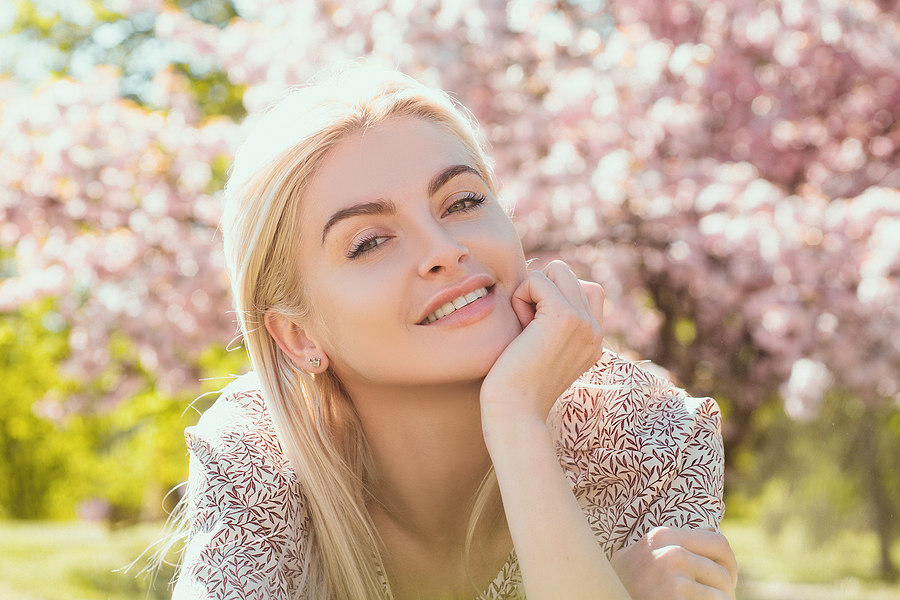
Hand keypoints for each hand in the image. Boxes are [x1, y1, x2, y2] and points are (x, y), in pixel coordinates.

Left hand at [480, 260, 604, 425]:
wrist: (516, 413)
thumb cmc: (515, 386)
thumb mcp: (542, 351)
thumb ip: (551, 324)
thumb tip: (538, 281)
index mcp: (594, 340)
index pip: (585, 289)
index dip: (552, 296)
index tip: (535, 329)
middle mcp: (595, 330)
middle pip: (568, 274)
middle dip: (540, 290)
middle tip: (527, 325)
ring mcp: (584, 322)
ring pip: (556, 270)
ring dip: (531, 291)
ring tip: (524, 325)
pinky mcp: (564, 317)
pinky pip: (537, 279)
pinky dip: (519, 296)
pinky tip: (519, 327)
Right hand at [610, 527, 737, 599]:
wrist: (600, 596)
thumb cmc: (621, 588)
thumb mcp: (637, 559)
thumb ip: (665, 548)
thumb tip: (712, 541)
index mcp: (661, 536)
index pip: (717, 542)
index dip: (728, 565)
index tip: (725, 582)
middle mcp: (669, 549)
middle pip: (724, 566)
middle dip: (727, 587)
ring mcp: (674, 571)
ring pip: (723, 591)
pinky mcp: (678, 593)